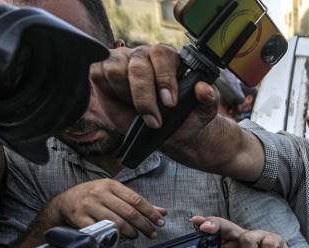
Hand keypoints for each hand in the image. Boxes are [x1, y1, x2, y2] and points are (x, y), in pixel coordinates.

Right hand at [46, 179, 165, 238]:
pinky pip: (101, 230)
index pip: (136, 199)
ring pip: (116, 222)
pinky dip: (113, 236)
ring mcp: (89, 206)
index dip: (150, 212)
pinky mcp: (80, 219)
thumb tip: (162, 212)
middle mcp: (99, 194)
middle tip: (152, 233)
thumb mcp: (114, 194)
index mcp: (110, 185)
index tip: (160, 222)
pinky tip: (119, 238)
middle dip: (143, 225)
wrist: (63, 202)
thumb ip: (137, 203)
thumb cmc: (93, 197)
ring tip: (136, 235)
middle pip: (128, 212)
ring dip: (130, 232)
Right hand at [90, 45, 217, 145]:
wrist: (166, 132)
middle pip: (137, 66)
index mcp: (168, 58)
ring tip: (140, 112)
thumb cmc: (183, 117)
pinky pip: (99, 74)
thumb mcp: (203, 111)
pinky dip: (110, 92)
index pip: (162, 55)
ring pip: (115, 69)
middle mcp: (143, 55)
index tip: (170, 103)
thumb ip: (209, 99)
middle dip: (145, 97)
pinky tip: (123, 103)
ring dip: (128, 97)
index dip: (164, 79)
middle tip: (154, 120)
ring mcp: (121, 61)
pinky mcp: (102, 72)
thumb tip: (204, 88)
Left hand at [191, 216, 299, 247]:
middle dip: (216, 225)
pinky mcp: (275, 239)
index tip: (195, 221)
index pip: (215, 231)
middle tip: (205, 227)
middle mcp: (242, 237)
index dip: (206, 224)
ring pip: (248, 239)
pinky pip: (267, 244)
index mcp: (229, 244)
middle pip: (226, 225)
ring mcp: (259, 236)